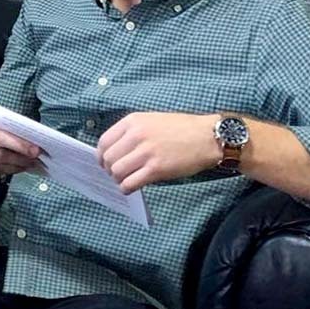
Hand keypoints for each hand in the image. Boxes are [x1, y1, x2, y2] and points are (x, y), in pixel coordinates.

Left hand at [96, 112, 219, 192]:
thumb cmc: (182, 129)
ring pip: (117, 172)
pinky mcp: (156, 169)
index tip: (105, 163)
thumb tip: (115, 151)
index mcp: (132, 121)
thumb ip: (132, 132)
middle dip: (109, 169)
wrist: (209, 137)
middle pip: (108, 159)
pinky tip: (132, 188)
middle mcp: (136, 135)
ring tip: (127, 180)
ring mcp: (146, 153)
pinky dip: (127, 188)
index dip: (101, 156)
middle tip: (117, 174)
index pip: (104, 142)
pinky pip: (130, 183)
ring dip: (118, 180)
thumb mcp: (152, 120)